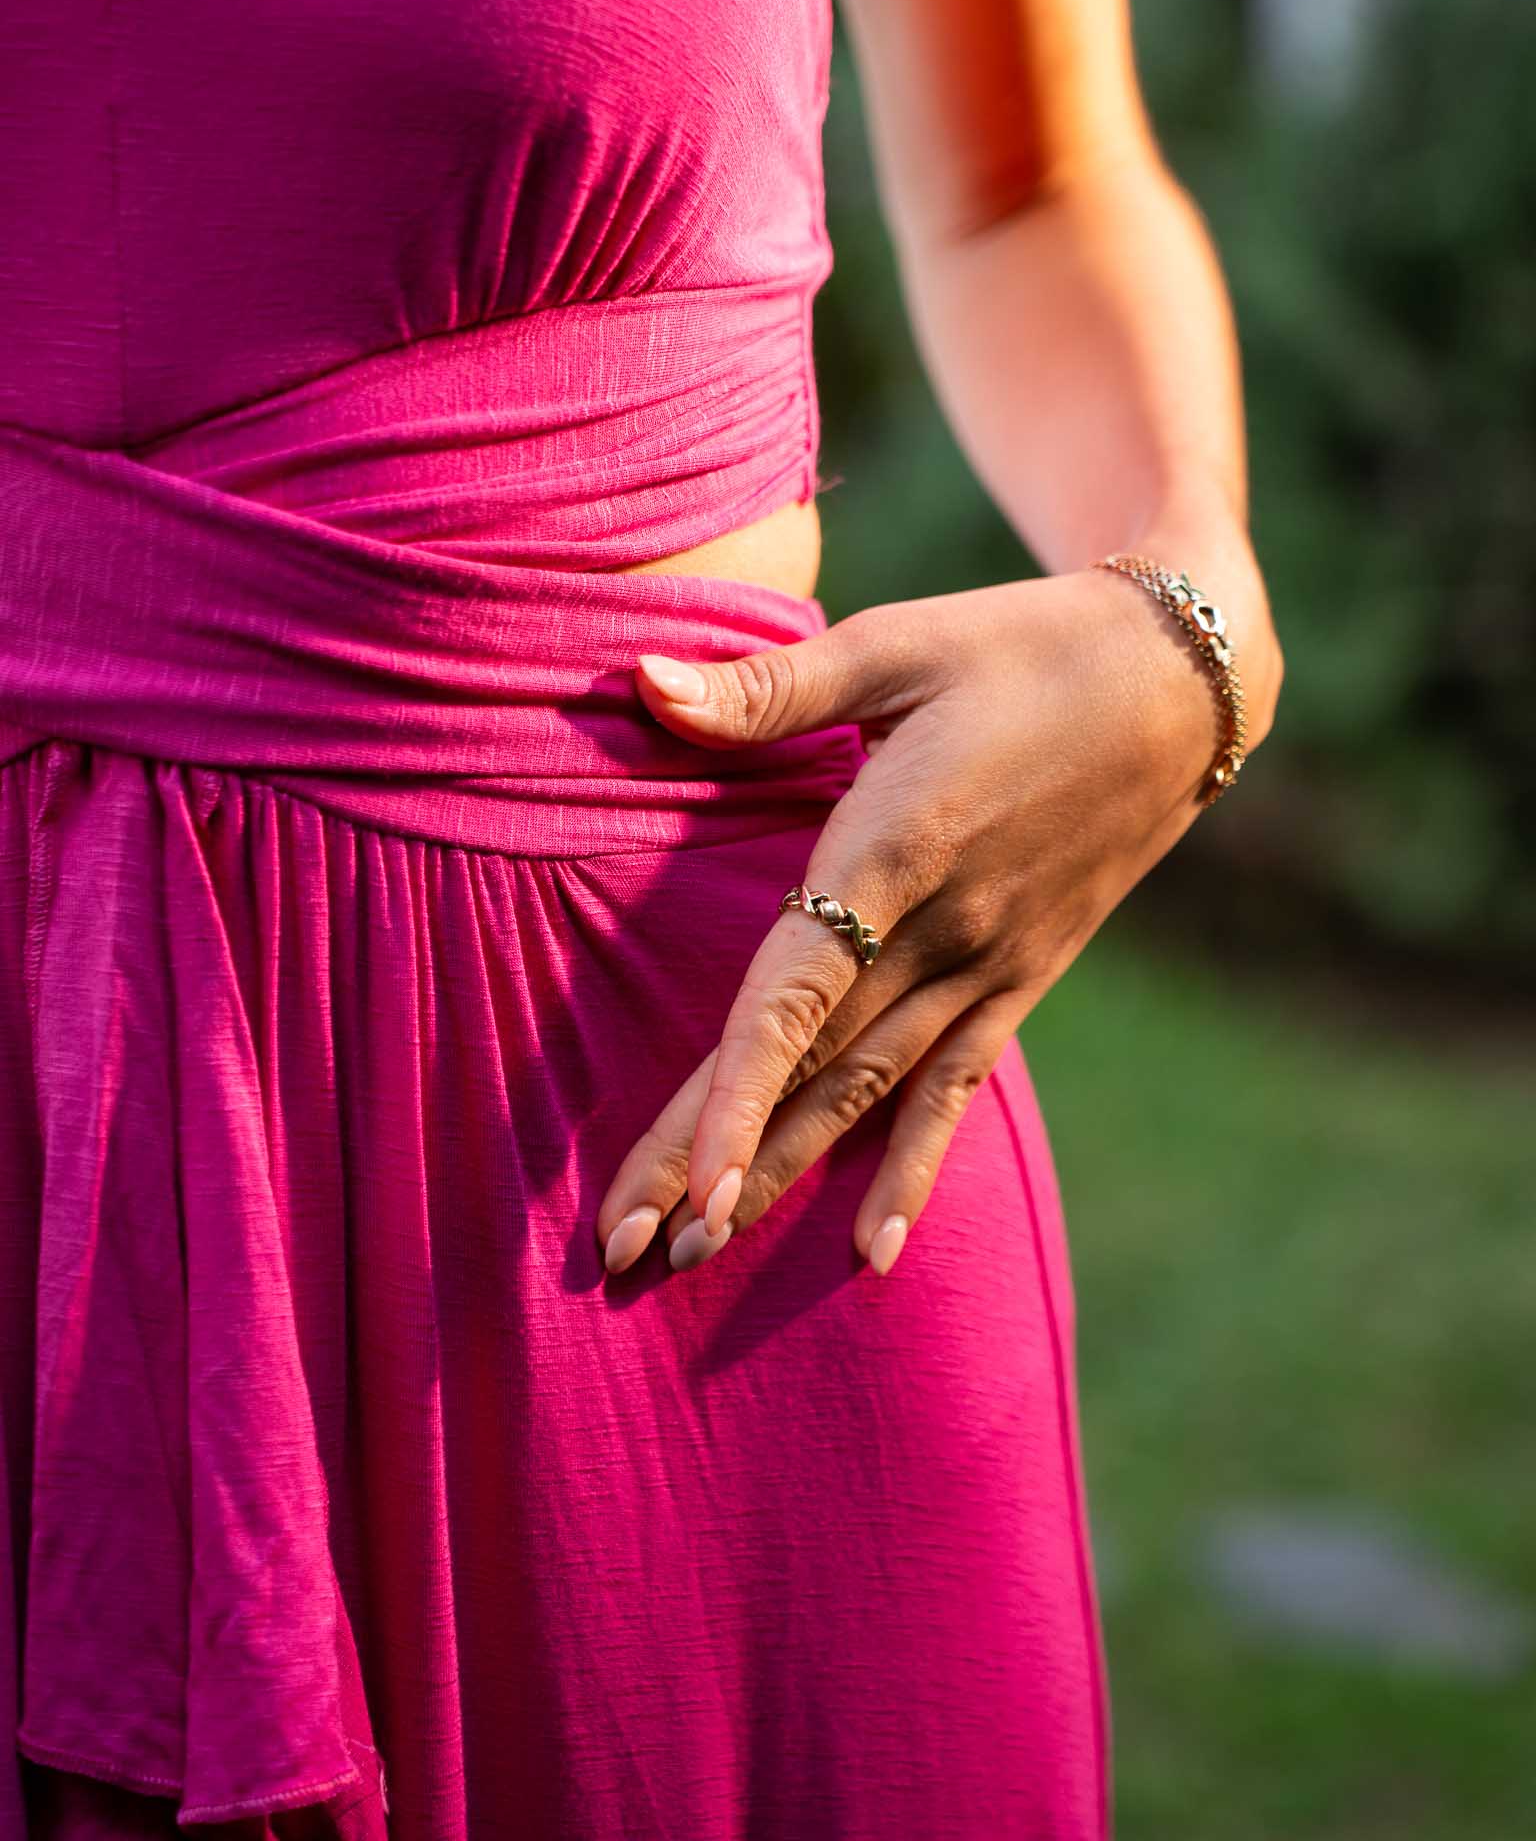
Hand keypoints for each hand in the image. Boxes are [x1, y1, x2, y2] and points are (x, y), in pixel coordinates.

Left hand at [595, 567, 1225, 1279]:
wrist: (1181, 682)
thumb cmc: (1022, 645)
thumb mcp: (896, 645)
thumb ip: (768, 689)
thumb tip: (641, 682)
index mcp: (897, 847)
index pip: (798, 998)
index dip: (736, 1096)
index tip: (685, 1189)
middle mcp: (944, 931)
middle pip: (810, 1070)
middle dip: (716, 1165)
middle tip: (629, 1254)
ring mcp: (989, 966)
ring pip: (867, 1095)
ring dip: (783, 1177)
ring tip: (698, 1257)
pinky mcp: (1021, 977)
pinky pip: (957, 1089)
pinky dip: (914, 1171)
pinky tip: (873, 1254)